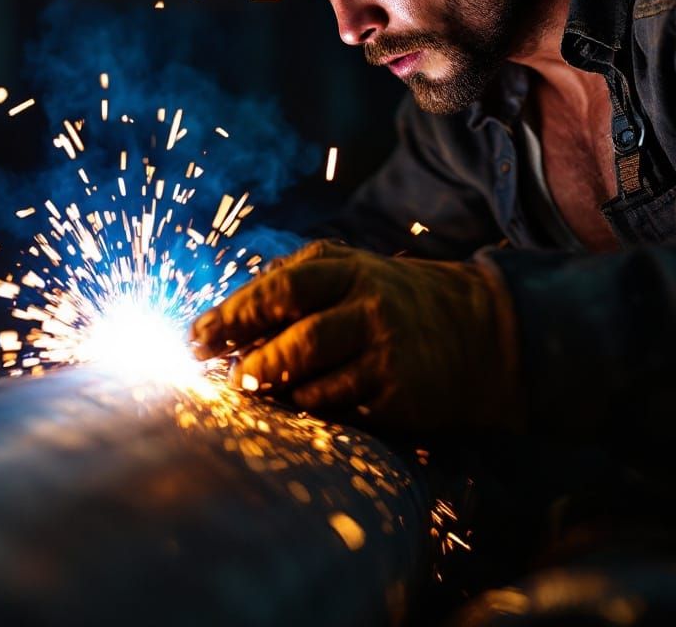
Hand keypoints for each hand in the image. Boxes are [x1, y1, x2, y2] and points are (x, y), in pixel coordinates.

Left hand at [189, 240, 521, 431]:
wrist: (478, 331)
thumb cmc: (393, 299)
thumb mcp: (351, 271)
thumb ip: (295, 282)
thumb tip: (229, 318)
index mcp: (345, 267)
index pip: (277, 289)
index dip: (232, 315)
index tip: (197, 337)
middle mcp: (365, 303)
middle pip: (292, 334)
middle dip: (247, 357)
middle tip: (217, 373)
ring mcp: (383, 348)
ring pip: (309, 375)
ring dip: (272, 386)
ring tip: (250, 388)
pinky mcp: (397, 391)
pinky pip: (336, 406)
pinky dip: (308, 407)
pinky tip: (297, 404)